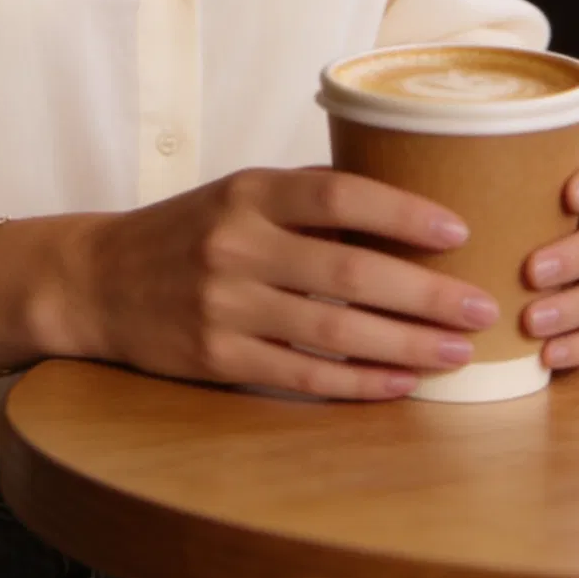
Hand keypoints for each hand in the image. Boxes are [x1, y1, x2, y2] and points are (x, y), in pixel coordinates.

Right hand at [47, 168, 503, 402]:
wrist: (97, 281)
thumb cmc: (187, 232)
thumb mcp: (237, 194)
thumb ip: (308, 198)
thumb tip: (405, 204)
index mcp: (248, 192)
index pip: (340, 194)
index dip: (404, 211)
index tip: (459, 231)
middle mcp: (236, 245)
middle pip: (349, 270)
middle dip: (426, 292)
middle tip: (481, 306)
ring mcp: (224, 306)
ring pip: (334, 331)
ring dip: (406, 345)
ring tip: (458, 352)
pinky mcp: (216, 358)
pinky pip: (303, 376)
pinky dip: (359, 383)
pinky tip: (401, 385)